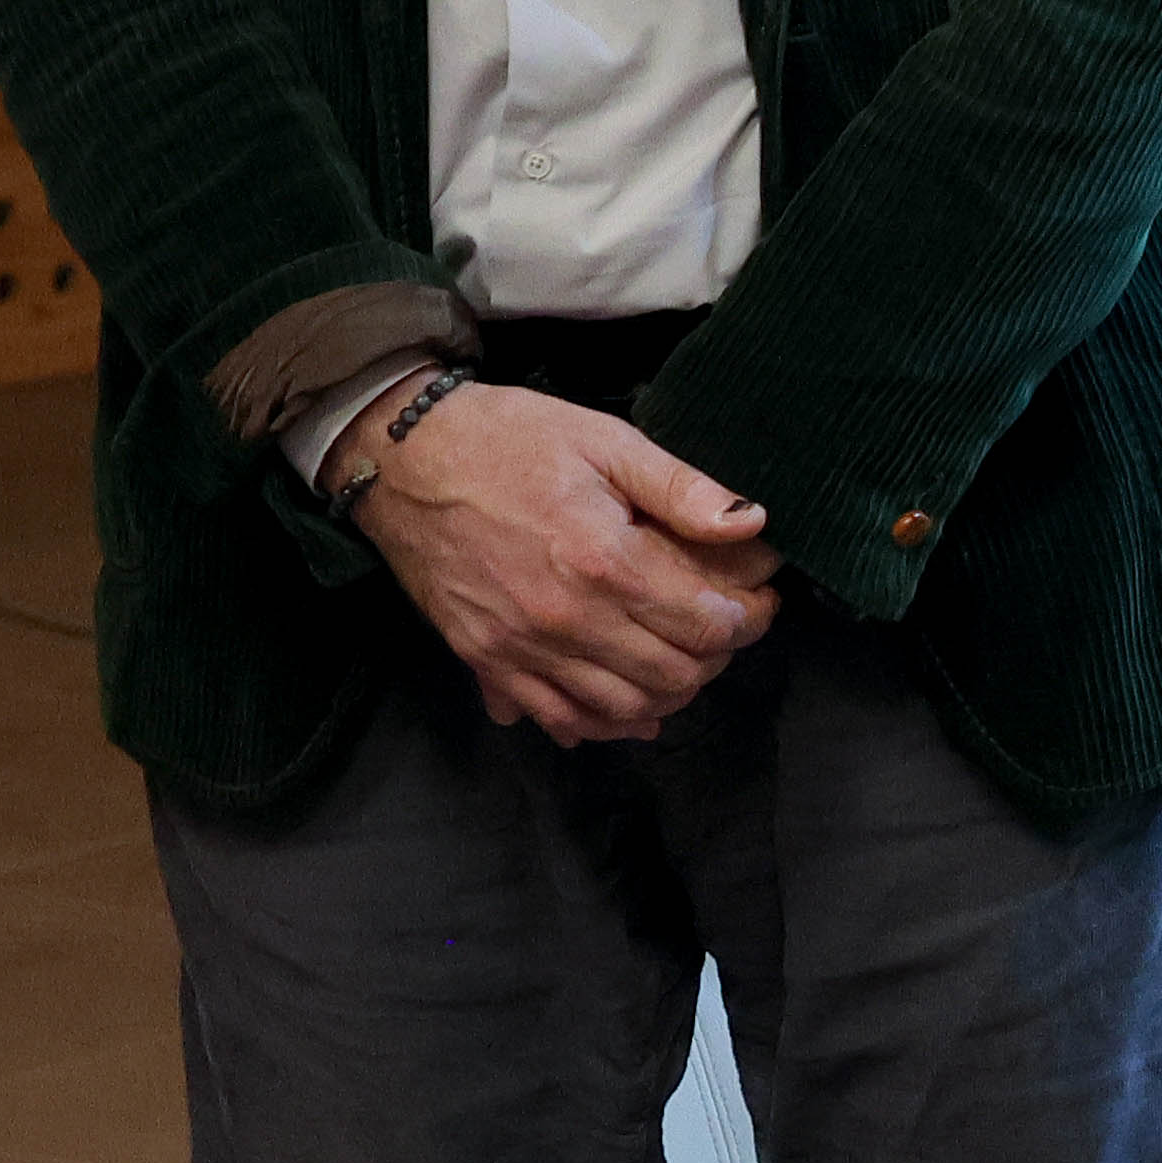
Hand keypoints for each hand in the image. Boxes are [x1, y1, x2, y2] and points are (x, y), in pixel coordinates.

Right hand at [354, 383, 778, 747]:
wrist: (402, 459)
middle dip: (715, 660)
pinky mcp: (482, 660)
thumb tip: (751, 523)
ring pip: (620, 710)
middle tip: (724, 633)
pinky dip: (599, 723)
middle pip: (671, 676)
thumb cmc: (508, 439)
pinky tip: (625, 708)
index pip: (705, 626)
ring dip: (666, 698)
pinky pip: (554, 718)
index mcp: (604, 562)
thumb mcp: (606, 441)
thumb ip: (682, 489)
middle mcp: (564, 618)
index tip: (759, 604)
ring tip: (682, 664)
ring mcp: (519, 647)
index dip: (748, 621)